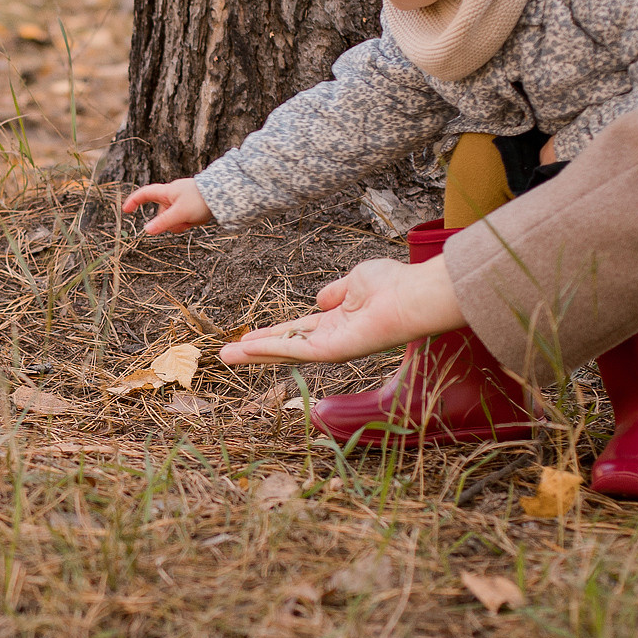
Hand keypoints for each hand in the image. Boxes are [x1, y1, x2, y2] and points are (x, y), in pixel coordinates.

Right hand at [121, 178, 212, 233]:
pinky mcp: (192, 206)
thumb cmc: (201, 200)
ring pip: (175, 219)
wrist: (225, 194)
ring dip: (183, 223)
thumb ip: (163, 223)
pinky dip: (191, 221)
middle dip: (171, 222)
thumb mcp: (180, 213)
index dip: (134, 201)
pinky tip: (201, 217)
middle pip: (162, 214)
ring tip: (196, 217)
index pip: (145, 194)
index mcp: (167, 191)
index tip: (126, 210)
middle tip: (185, 220)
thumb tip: (146, 230)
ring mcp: (183, 201)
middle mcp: (173, 195)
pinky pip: (186, 219)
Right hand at [219, 253, 465, 365]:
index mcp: (336, 321)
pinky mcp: (332, 352)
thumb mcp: (355, 281)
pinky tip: (247, 348)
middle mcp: (331, 338)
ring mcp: (330, 347)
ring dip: (254, 354)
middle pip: (284, 346)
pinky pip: (294, 349)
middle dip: (254, 350)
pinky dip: (270, 349)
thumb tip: (320, 299)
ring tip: (225, 356)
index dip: (271, 333)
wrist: (412, 296)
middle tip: (226, 354)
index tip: (247, 336)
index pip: (296, 330)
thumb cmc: (392, 285)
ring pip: (284, 352)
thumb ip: (335, 292)